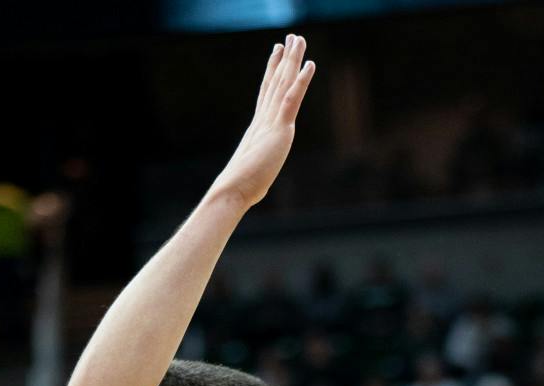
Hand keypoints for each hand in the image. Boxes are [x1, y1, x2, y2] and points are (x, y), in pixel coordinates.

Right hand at [212, 37, 315, 211]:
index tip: (276, 53)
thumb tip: (254, 185)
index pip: (267, 93)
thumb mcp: (254, 174)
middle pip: (276, 82)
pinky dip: (301, 80)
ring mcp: (271, 122)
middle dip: (284, 59)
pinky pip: (292, 99)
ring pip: (283, 83)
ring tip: (298, 39)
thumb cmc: (240, 189)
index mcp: (258, 127)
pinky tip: (310, 64)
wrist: (233, 189)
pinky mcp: (280, 129)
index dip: (272, 71)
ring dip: (293, 60)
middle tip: (290, 37)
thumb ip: (257, 169)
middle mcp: (264, 119)